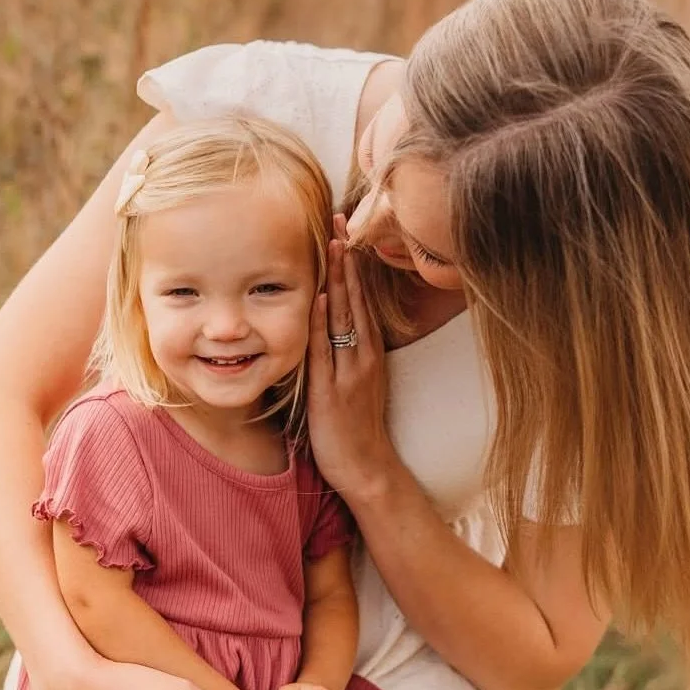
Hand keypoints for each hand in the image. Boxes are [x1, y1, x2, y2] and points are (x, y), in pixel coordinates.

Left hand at [307, 217, 394, 503]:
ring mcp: (351, 372)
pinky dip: (324, 322)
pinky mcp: (334, 391)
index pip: (361, 299)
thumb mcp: (355, 385)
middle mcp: (364, 356)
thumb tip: (326, 329)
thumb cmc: (357, 431)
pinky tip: (321, 296)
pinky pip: (327, 350)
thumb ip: (343, 357)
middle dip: (348, 259)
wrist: (368, 469)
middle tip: (342, 220)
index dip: (354, 265)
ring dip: (339, 279)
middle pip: (356, 298)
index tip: (346, 232)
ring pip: (345, 317)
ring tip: (335, 243)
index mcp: (369, 353)